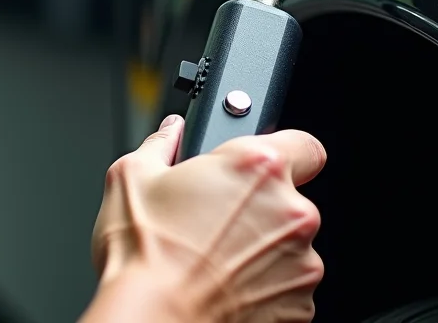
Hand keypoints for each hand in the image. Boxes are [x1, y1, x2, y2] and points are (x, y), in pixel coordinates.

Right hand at [90, 116, 326, 321]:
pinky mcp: (299, 305)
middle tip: (218, 217)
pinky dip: (265, 286)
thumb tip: (170, 132)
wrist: (153, 320)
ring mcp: (301, 262)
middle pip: (292, 199)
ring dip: (264, 248)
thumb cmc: (145, 255)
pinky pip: (288, 286)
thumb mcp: (132, 177)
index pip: (304, 145)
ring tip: (216, 257)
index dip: (283, 153)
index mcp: (258, 168)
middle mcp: (291, 212)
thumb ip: (162, 143)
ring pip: (290, 245)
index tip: (261, 168)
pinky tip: (226, 285)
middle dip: (261, 206)